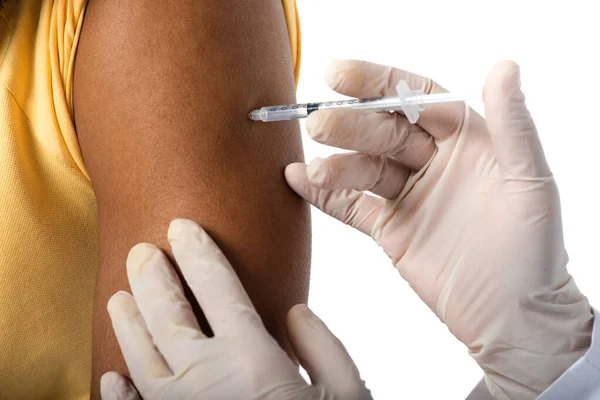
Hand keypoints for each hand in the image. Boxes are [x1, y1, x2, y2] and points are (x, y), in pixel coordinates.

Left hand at [100, 219, 371, 399]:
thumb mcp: (349, 395)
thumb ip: (324, 346)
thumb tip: (294, 312)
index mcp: (254, 360)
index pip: (217, 288)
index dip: (197, 252)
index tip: (182, 227)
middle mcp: (207, 381)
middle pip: (167, 314)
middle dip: (152, 276)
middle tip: (141, 252)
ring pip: (140, 357)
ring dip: (127, 322)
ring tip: (118, 296)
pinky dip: (119, 392)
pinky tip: (111, 375)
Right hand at [284, 60, 592, 399]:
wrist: (512, 317)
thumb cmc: (533, 251)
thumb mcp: (530, 181)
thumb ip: (513, 124)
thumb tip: (504, 67)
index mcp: (468, 140)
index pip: (418, 99)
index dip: (379, 83)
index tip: (340, 75)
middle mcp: (434, 161)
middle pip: (384, 131)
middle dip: (351, 125)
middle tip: (320, 124)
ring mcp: (409, 194)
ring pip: (364, 167)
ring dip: (336, 165)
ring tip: (313, 168)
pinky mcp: (390, 228)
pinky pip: (351, 205)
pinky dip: (324, 194)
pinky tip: (297, 178)